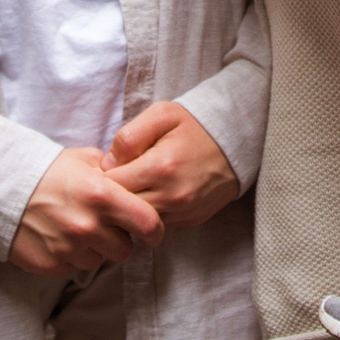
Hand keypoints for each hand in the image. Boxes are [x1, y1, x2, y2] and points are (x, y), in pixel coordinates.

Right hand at [8, 147, 164, 276]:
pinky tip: (58, 236)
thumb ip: (113, 172)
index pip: (147, 223)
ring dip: (94, 249)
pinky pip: (74, 267)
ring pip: (100, 260)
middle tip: (104, 225)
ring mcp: (69, 248)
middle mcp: (88, 225)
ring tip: (75, 228)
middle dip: (119, 239)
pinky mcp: (52, 264)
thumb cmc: (44, 170)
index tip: (154, 232)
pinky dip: (71, 256)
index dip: (155, 230)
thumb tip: (134, 179)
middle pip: (125, 249)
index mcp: (102, 195)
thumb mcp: (82, 159)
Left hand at [103, 101, 239, 229]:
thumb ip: (129, 136)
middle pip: (123, 209)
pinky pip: (158, 225)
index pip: (112, 186)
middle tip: (115, 179)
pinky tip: (152, 194)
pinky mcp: (190, 221)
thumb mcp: (161, 115)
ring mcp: (183, 213)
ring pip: (139, 222)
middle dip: (114, 196)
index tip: (106, 167)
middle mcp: (172, 196)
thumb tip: (107, 164)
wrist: (236, 141)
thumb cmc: (194, 125)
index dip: (103, 177)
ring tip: (134, 186)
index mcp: (161, 167)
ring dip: (131, 208)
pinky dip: (150, 213)